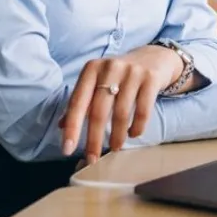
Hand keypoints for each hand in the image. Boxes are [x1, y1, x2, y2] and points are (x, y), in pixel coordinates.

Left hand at [60, 45, 182, 163]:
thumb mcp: (98, 81)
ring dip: (117, 136)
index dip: (72, 128)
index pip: (78, 102)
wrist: (154, 57)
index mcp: (92, 69)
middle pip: (98, 111)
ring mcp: (132, 72)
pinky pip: (143, 110)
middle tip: (92, 159)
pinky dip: (137, 127)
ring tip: (115, 147)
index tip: (67, 150)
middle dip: (94, 139)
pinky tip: (133, 134)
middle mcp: (111, 67)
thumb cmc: (120, 75)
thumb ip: (82, 101)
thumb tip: (62, 126)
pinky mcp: (151, 79)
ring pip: (121, 113)